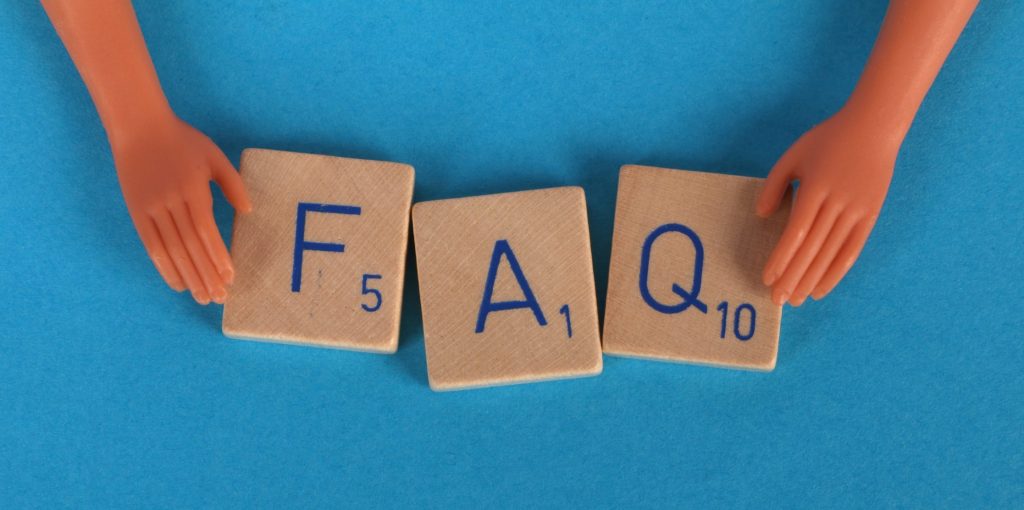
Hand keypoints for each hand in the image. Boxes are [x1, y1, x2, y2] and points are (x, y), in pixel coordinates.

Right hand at [112, 115, 250, 303]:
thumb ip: (232, 184)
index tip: (229, 277)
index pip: (206, 231)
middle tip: (219, 297)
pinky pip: (151, 245)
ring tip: (202, 296)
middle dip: (206, 274)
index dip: (217, 256)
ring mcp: (151, 208)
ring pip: (171, 249)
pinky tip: (178, 283)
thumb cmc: (183, 141)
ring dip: (188, 276)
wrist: (139, 127)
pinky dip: (164, 266)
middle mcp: (171, 201)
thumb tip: (247, 212)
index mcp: (193, 189)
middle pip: (190, 246)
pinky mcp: (137, 211)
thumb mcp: (215, 157)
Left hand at [756, 108, 897, 305]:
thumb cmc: (827, 141)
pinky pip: (852, 251)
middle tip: (777, 300)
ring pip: (831, 254)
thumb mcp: (793, 156)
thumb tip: (761, 216)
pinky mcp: (871, 216)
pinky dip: (837, 273)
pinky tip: (821, 289)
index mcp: (816, 188)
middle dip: (793, 277)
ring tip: (795, 299)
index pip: (796, 233)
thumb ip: (774, 185)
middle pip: (812, 249)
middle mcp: (838, 203)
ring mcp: (857, 211)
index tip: (767, 278)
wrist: (874, 128)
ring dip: (812, 280)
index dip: (781, 258)